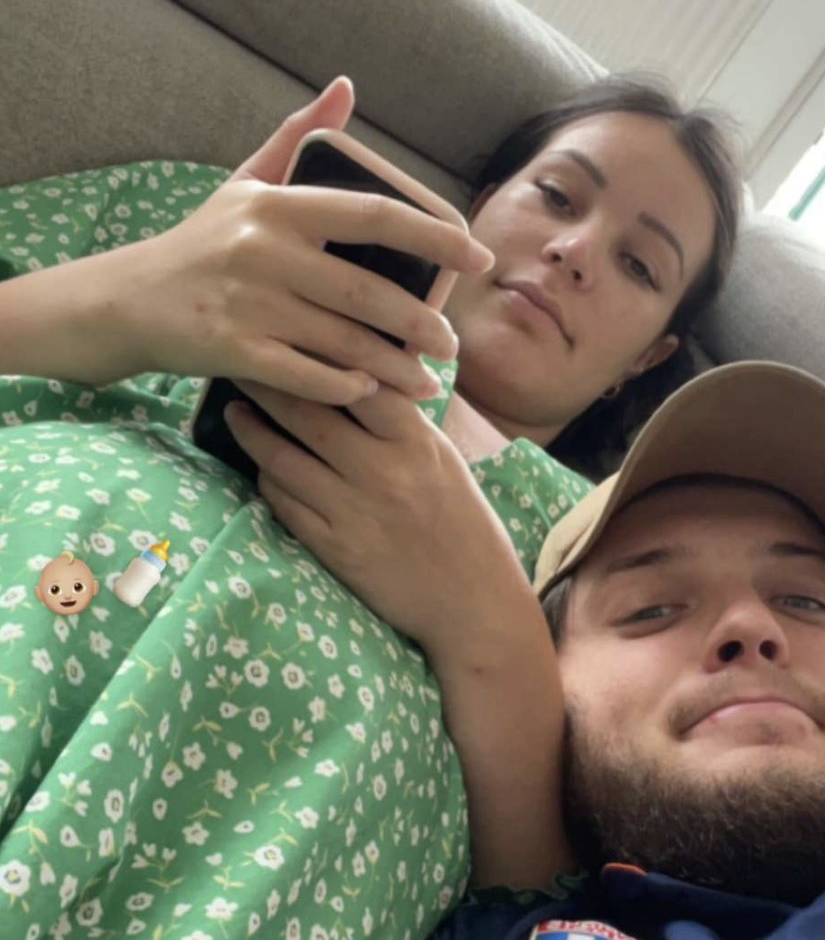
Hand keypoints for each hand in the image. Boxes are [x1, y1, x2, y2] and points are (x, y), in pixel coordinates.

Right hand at [102, 78, 492, 401]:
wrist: (127, 299)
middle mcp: (264, 251)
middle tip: (452, 344)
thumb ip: (297, 138)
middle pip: (366, 292)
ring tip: (428, 383)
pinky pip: (305, 375)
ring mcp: (247, 303)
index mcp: (279, 206)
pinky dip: (343, 387)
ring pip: (342, 342)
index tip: (479, 257)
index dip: (435, 237)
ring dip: (393, 368)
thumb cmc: (201, 242)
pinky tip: (369, 392)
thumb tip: (346, 86)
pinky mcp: (231, 350)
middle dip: (420, 323)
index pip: (374, 217)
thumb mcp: (245, 184)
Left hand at [225, 381, 523, 660]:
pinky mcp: (333, 550)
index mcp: (416, 443)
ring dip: (252, 431)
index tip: (291, 335)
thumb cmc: (464, 524)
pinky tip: (261, 465)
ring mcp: (353, 512)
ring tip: (236, 411)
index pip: (358, 382)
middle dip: (267, 383)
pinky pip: (284, 504)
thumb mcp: (444, 460)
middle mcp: (382, 472)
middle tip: (241, 361)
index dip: (318, 355)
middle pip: (308, 414)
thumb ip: (403, 421)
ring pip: (283, 459)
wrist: (473, 603)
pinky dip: (268, 479)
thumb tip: (364, 372)